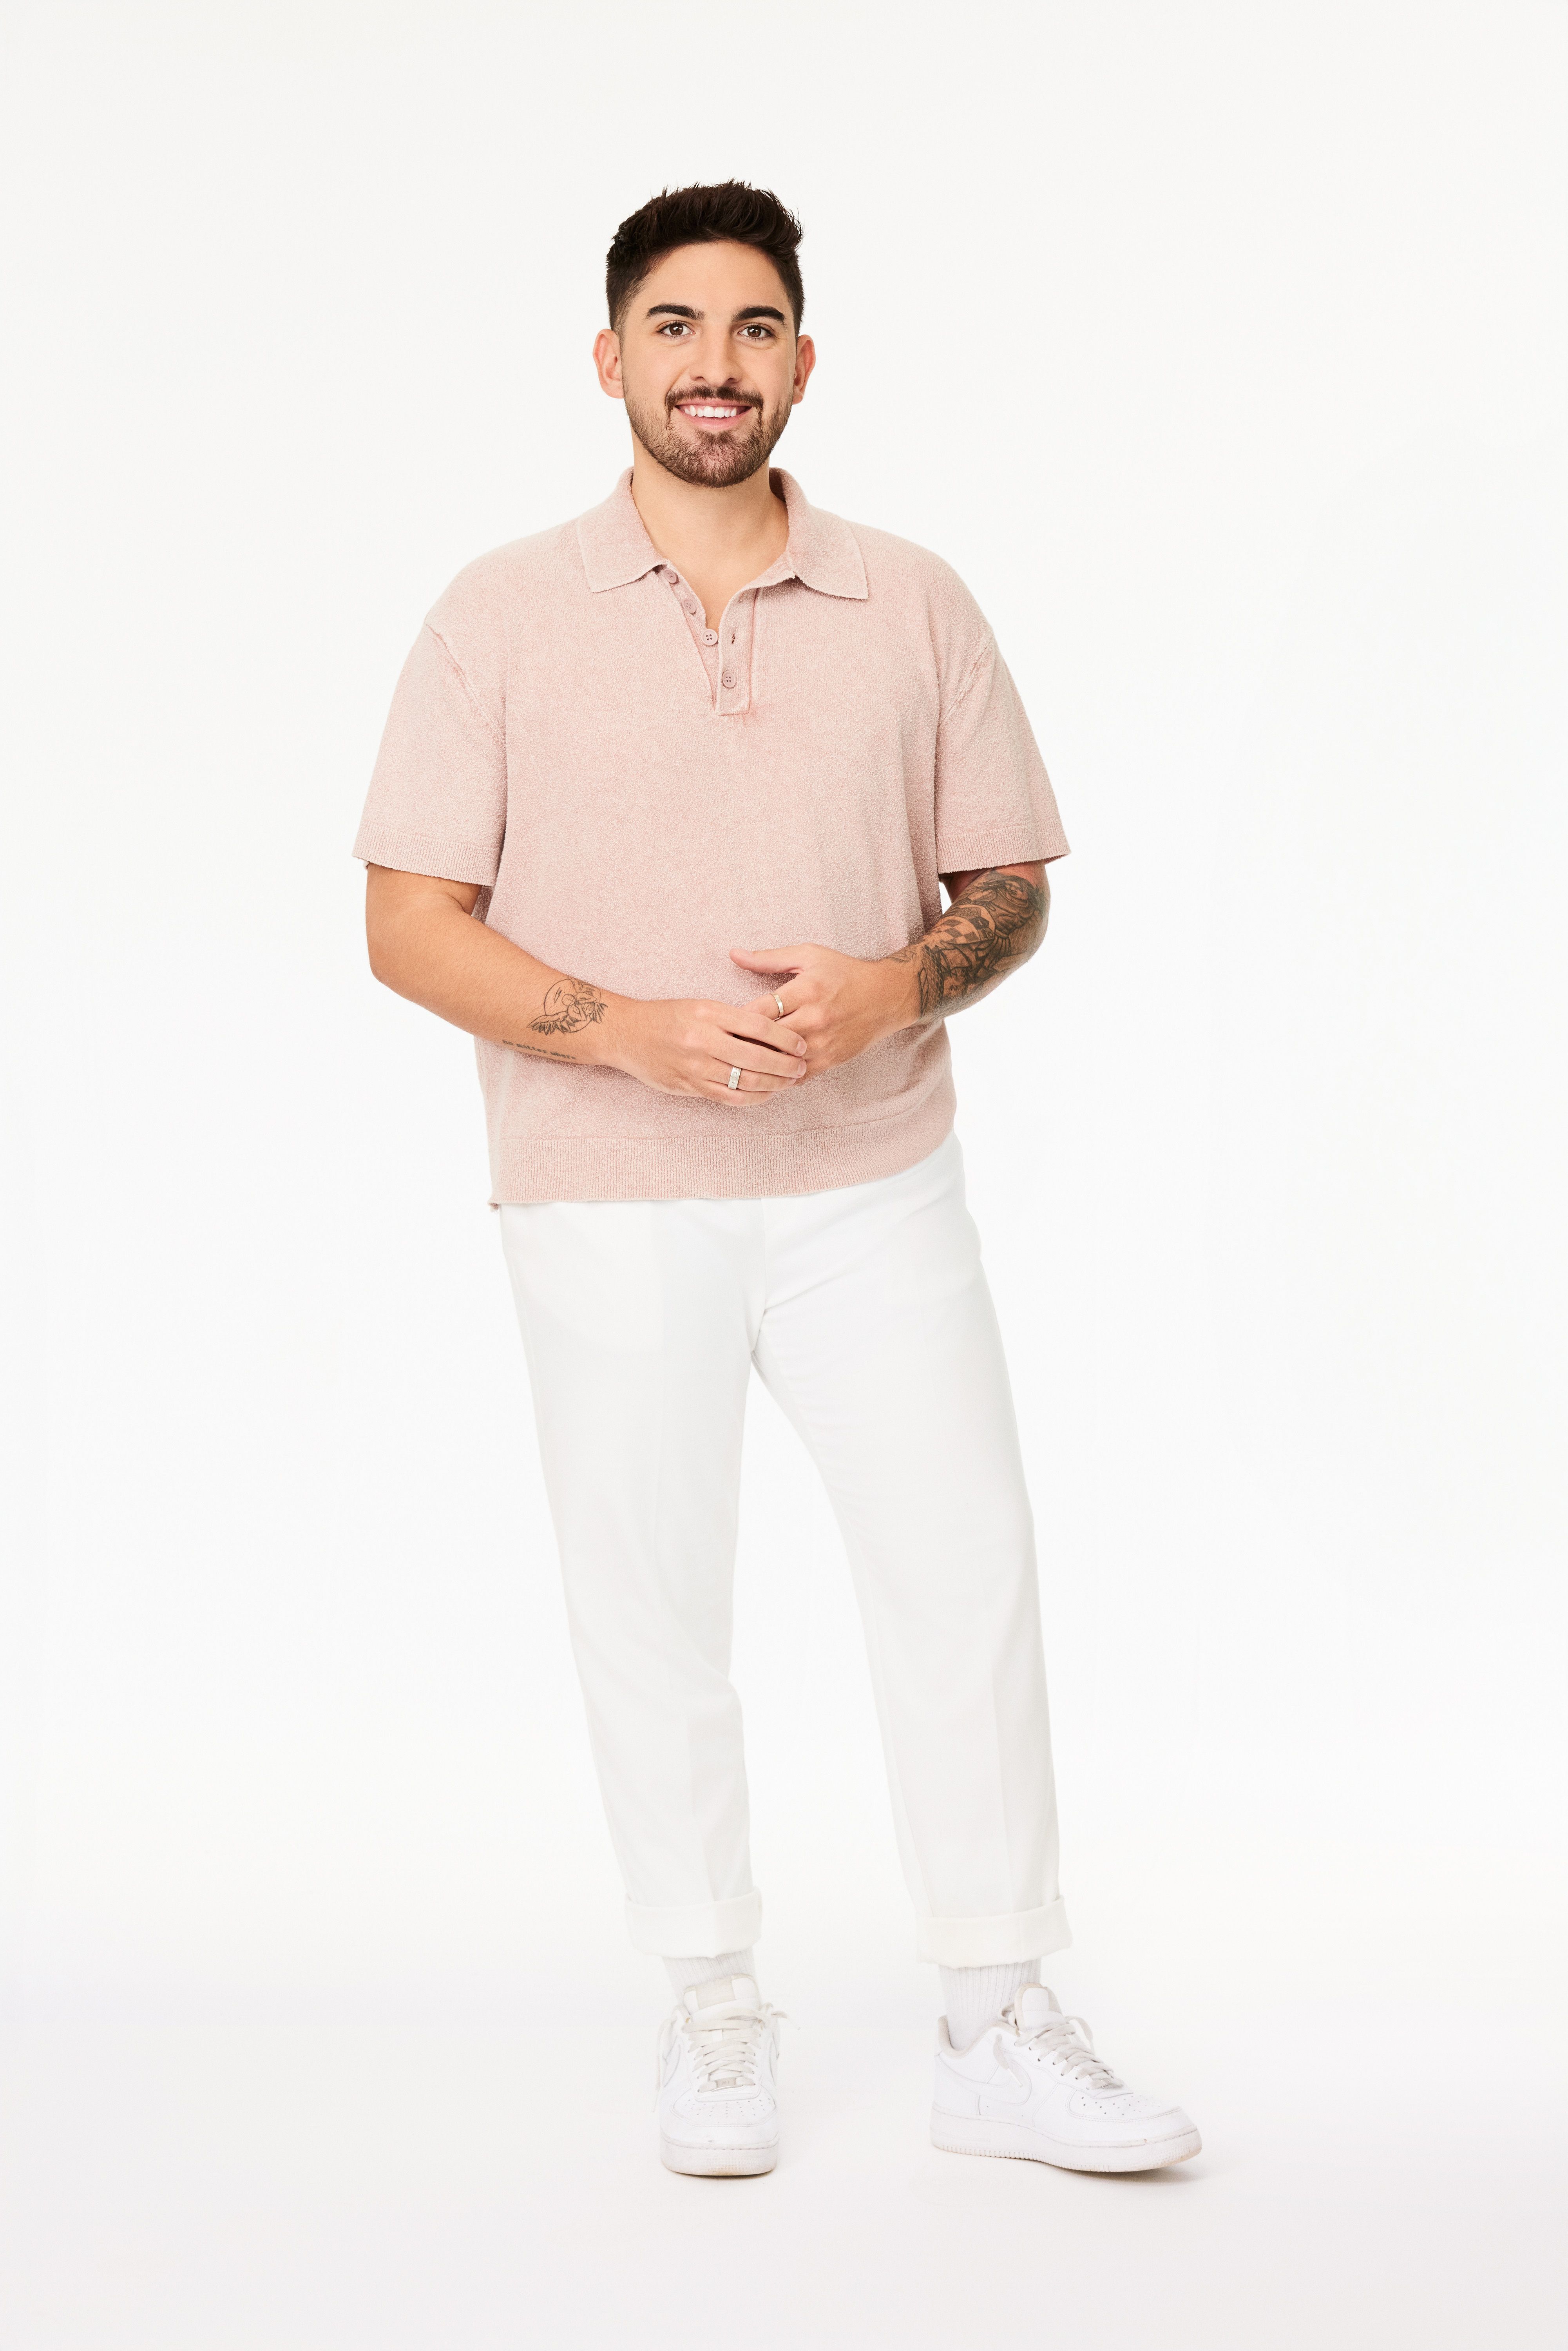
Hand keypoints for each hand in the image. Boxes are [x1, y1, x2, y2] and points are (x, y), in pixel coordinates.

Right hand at [601, 994, 807, 1102]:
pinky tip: (766, 1094)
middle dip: (785, 1065)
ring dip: (774, 1084)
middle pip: (756, 1057)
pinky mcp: (689, 1086)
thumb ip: (732, 1018)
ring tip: (790, 1082)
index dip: (785, 1038)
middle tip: (802, 1067)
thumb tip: (772, 1030)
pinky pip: (728, 1097)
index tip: (801, 1044)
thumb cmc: (667, 1016)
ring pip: (745, 1081)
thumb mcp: (700, 1005)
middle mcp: (703, 1039)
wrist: (627, 1033)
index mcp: (709, 1013)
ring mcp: (695, 1066)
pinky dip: (752, 1098)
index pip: (758, 1026)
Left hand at [728, 943, 917, 1074]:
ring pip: (780, 1062)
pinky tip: (760, 1075)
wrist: (886, 998)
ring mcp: (823, 1043)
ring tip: (735, 1063)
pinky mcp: (830, 1060)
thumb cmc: (844, 973)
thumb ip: (769, 958)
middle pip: (767, 1040)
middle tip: (719, 1048)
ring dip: (757, 1064)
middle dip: (742, 1044)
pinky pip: (797, 1076)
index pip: (760, 1011)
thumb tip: (734, 954)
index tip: (720, 1023)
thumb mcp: (809, 955)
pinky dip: (777, 1077)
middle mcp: (814, 1020)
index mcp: (806, 991)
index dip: (736, 1020)